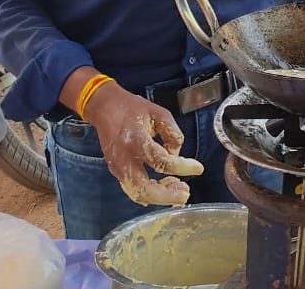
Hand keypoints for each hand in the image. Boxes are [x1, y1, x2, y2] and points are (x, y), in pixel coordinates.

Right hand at [81, 82, 203, 206]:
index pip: (161, 160)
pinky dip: (149, 193)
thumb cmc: (133, 108)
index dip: (182, 167)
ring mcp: (117, 167)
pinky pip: (133, 189)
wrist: (105, 108)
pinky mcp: (116, 171)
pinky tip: (164, 188)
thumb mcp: (159, 113)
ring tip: (178, 190)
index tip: (199, 168)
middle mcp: (124, 158)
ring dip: (159, 196)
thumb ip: (172, 134)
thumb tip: (176, 155)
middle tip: (185, 195)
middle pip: (143, 188)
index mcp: (136, 140)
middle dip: (166, 196)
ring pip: (137, 193)